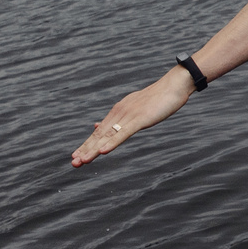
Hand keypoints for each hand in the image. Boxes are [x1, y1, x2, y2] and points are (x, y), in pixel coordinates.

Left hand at [70, 72, 190, 164]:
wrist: (173, 85)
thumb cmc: (158, 98)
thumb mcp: (137, 108)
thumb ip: (122, 117)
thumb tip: (107, 123)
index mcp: (118, 112)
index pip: (100, 132)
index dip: (88, 145)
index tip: (76, 156)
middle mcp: (119, 113)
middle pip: (100, 135)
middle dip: (86, 149)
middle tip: (73, 163)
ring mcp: (128, 116)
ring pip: (108, 136)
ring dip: (94, 149)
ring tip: (82, 161)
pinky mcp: (139, 119)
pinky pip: (123, 133)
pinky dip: (112, 143)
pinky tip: (103, 152)